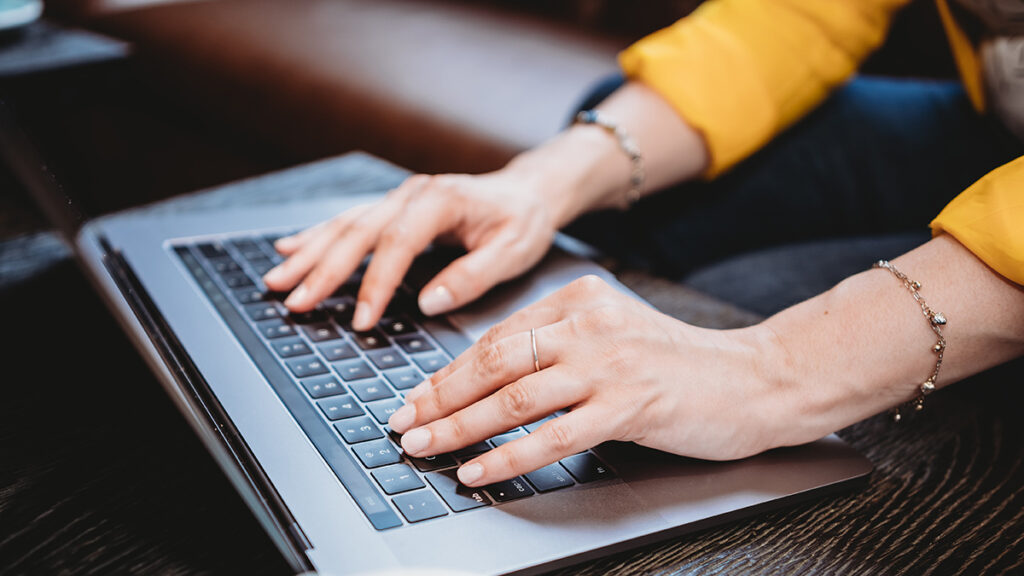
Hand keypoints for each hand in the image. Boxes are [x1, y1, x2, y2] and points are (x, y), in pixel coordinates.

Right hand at [262, 169, 562, 329]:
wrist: (527, 192)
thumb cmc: (523, 221)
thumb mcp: (513, 251)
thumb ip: (473, 276)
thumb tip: (430, 302)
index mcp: (441, 200)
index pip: (398, 244)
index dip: (376, 284)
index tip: (361, 321)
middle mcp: (412, 193)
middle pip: (358, 232)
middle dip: (322, 269)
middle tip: (294, 301)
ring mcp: (399, 198)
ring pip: (345, 225)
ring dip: (309, 253)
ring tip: (277, 279)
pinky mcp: (394, 207)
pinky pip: (349, 220)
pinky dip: (317, 236)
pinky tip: (290, 247)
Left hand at [387, 275, 784, 486]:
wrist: (754, 380)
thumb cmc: (680, 364)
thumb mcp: (613, 334)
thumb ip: (559, 344)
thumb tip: (489, 376)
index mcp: (579, 300)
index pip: (497, 336)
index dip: (449, 371)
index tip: (419, 396)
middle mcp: (588, 325)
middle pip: (493, 361)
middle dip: (439, 396)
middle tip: (404, 422)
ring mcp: (608, 363)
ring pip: (513, 397)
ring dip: (459, 426)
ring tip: (424, 446)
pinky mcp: (628, 405)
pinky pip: (552, 436)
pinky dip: (507, 456)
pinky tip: (477, 470)